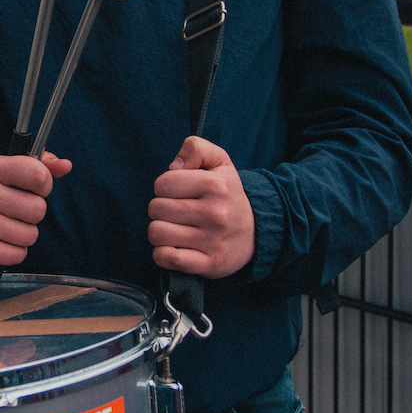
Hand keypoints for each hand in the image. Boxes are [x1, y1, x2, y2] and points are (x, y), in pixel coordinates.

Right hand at [0, 151, 71, 267]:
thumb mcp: (9, 171)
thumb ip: (40, 164)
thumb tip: (66, 165)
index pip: (39, 175)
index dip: (43, 185)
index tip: (32, 189)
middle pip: (38, 209)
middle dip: (33, 213)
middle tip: (15, 210)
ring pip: (31, 235)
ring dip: (24, 234)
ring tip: (6, 226)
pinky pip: (18, 255)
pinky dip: (14, 252)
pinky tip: (0, 241)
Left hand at [148, 136, 254, 277]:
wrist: (255, 233)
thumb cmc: (227, 195)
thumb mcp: (219, 161)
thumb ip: (196, 148)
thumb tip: (172, 165)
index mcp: (215, 185)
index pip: (162, 183)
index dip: (165, 187)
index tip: (178, 192)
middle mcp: (215, 213)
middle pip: (156, 208)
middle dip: (161, 209)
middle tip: (176, 212)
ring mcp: (212, 241)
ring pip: (157, 233)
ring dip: (160, 231)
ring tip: (175, 229)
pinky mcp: (209, 264)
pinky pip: (167, 258)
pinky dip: (162, 254)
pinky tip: (174, 247)